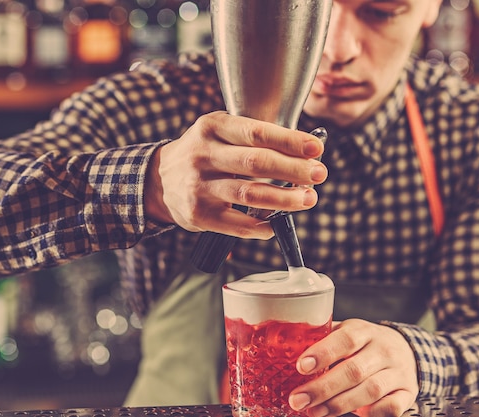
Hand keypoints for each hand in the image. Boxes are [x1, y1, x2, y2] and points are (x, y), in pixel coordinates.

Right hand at [144, 111, 326, 237]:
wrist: (159, 180)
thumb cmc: (204, 153)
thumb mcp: (220, 132)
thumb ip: (254, 137)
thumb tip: (305, 152)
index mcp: (212, 128)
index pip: (256, 132)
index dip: (289, 140)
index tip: (316, 147)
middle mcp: (203, 155)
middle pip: (256, 163)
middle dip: (294, 170)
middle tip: (319, 174)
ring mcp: (200, 187)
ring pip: (250, 195)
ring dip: (285, 199)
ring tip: (308, 199)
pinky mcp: (199, 215)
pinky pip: (238, 225)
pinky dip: (262, 226)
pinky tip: (277, 223)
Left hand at [288, 319, 418, 416]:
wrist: (407, 350)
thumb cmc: (365, 343)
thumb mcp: (348, 332)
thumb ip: (324, 339)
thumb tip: (285, 347)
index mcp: (364, 331)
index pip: (345, 339)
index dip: (322, 353)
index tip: (300, 367)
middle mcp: (383, 349)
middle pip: (354, 370)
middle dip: (323, 388)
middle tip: (298, 400)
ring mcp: (397, 372)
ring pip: (370, 391)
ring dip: (339, 404)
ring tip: (315, 412)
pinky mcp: (407, 393)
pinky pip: (391, 407)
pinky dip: (372, 413)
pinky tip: (355, 416)